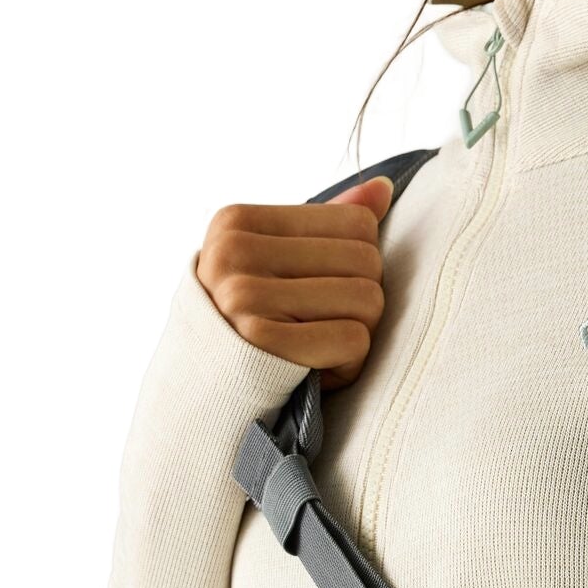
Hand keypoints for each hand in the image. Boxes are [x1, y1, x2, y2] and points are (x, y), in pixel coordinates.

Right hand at [196, 173, 395, 392]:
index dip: (355, 264)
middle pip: (368, 260)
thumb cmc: (253, 324)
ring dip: (358, 335)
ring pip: (368, 300)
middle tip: (320, 327)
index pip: (358, 223)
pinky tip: (315, 370)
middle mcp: (234, 253)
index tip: (312, 292)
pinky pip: (354, 340)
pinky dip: (348, 364)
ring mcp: (243, 297)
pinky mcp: (261, 342)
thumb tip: (384, 188)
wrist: (204, 399)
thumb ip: (330, 223)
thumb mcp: (281, 263)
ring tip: (315, 348)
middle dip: (361, 302)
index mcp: (237, 222)